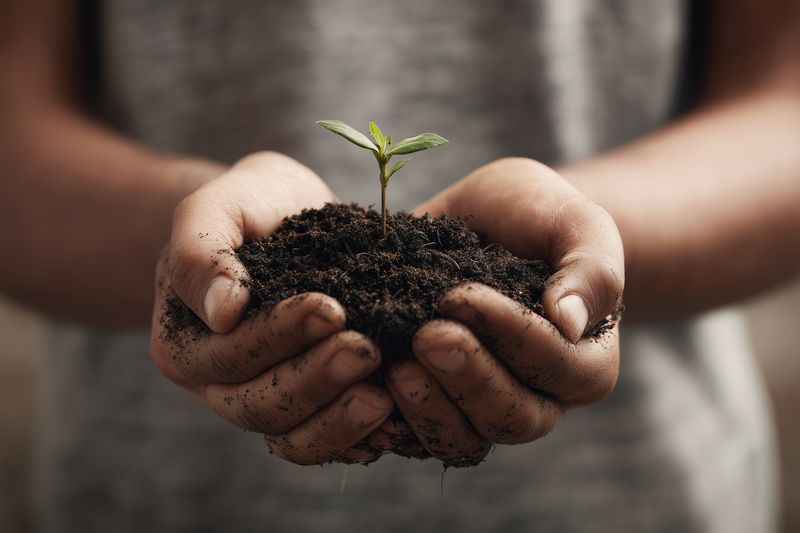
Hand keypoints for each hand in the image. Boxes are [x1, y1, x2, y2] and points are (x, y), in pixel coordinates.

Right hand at [150, 152, 392, 464]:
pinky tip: (394, 421)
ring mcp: (264, 401)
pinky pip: (326, 441)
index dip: (279, 336)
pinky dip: (358, 438)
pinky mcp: (307, 410)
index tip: (330, 308)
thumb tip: (222, 312)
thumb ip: (201, 252)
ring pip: (292, 436)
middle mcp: (219, 385)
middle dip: (316, 379)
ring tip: (383, 396)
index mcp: (186, 343)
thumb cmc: (247, 207)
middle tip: (366, 350)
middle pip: (260, 405)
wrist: (283, 218)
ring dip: (338, 421)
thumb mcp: (216, 208)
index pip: (229, 354)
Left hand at [384, 157, 623, 465]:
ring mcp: (484, 408)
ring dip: (429, 409)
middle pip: (513, 418)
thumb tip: (569, 322)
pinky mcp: (436, 406)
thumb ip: (590, 268)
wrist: (488, 219)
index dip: (509, 335)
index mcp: (584, 362)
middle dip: (468, 379)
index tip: (460, 295)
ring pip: (464, 440)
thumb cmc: (538, 216)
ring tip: (395, 368)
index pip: (555, 364)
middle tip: (426, 336)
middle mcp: (539, 398)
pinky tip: (364, 388)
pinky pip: (415, 436)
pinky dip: (390, 420)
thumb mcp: (573, 221)